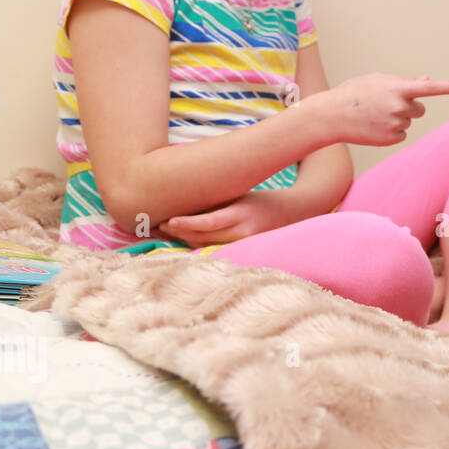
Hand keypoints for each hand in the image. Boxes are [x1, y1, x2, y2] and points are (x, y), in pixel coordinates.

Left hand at [154, 190, 294, 246]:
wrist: (289, 213)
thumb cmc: (259, 200)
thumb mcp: (239, 196)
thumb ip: (216, 205)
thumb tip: (183, 205)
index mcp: (242, 214)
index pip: (209, 223)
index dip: (187, 224)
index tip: (169, 220)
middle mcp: (243, 233)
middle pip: (203, 238)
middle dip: (180, 232)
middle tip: (159, 225)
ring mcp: (244, 245)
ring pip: (205, 247)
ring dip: (184, 240)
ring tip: (166, 231)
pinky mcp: (243, 252)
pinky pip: (214, 250)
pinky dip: (197, 245)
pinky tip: (184, 239)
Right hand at [321, 72, 448, 146]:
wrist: (331, 116)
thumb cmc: (354, 93)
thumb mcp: (378, 81)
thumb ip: (404, 82)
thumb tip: (427, 80)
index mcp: (398, 89)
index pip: (431, 88)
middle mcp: (400, 107)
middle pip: (420, 109)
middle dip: (408, 106)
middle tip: (386, 104)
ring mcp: (395, 125)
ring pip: (409, 121)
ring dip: (397, 118)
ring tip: (374, 114)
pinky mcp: (391, 139)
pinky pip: (401, 134)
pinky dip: (390, 130)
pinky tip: (373, 126)